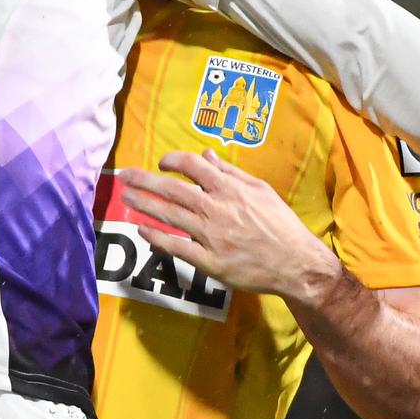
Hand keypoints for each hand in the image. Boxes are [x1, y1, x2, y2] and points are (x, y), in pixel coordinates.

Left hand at [115, 150, 339, 298]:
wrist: (296, 263)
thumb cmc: (280, 224)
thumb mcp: (261, 190)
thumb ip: (231, 173)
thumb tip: (207, 155)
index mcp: (230, 189)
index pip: (193, 166)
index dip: (172, 160)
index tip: (160, 163)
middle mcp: (217, 209)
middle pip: (173, 190)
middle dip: (144, 180)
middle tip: (124, 175)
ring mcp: (212, 236)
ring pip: (170, 215)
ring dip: (144, 204)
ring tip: (126, 197)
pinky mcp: (210, 261)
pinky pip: (177, 247)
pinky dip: (157, 237)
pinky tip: (142, 229)